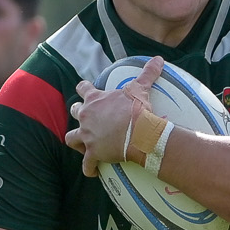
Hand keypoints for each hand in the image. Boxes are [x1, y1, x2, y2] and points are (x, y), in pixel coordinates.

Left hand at [65, 56, 161, 177]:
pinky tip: (92, 171)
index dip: (83, 88)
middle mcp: (86, 117)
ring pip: (71, 138)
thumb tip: (159, 59)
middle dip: (78, 113)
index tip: (85, 89)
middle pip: (74, 112)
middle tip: (87, 118)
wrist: (139, 133)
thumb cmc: (138, 110)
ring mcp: (87, 136)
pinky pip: (86, 164)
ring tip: (83, 143)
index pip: (83, 88)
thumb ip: (147, 73)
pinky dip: (88, 168)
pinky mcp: (92, 153)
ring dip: (76, 140)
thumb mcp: (141, 88)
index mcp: (95, 99)